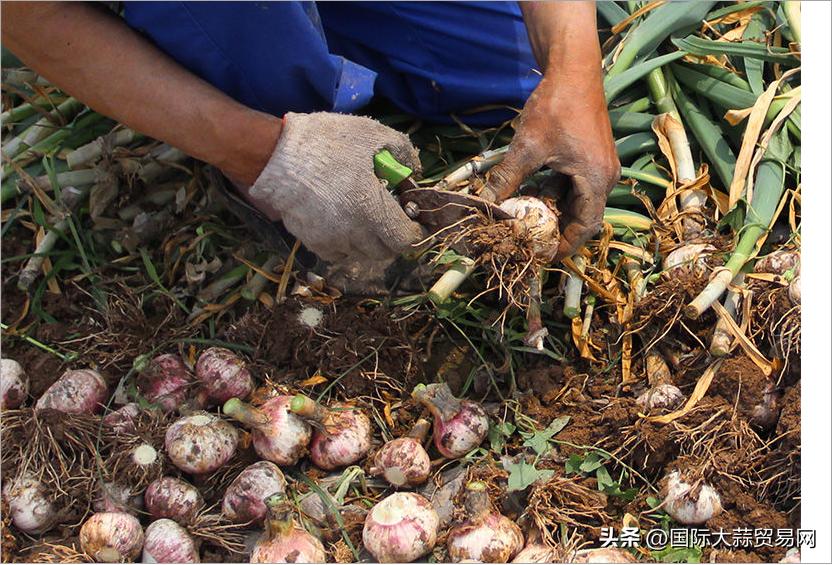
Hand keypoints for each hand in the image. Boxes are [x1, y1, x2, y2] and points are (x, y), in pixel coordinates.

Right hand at [243, 112, 423, 262]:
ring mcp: (331, 240)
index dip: (413, 232)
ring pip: (360, 253)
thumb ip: (402, 153)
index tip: (412, 220)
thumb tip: (414, 172)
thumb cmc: (327, 142)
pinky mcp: (311, 241)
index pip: (405, 240)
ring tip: (362, 216)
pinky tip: (341, 222)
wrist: (275, 155)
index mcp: (372, 210)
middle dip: (392, 237)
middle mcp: (354, 233)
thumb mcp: (372, 135)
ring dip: (367, 240)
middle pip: (384, 252)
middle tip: (388, 216)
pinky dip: (344, 244)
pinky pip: (337, 253)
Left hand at [482, 1, 619, 260]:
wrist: (573, 69)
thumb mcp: (526, 148)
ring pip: (577, 201)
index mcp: (595, 180)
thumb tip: (484, 207)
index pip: (585, 228)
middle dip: (556, 230)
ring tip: (526, 219)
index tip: (542, 256)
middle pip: (583, 217)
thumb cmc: (555, 107)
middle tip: (530, 241)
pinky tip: (531, 192)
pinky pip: (576, 185)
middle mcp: (605, 177)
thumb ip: (506, 180)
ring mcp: (600, 166)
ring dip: (554, 210)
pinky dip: (556, 193)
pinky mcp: (592, 156)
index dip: (564, 246)